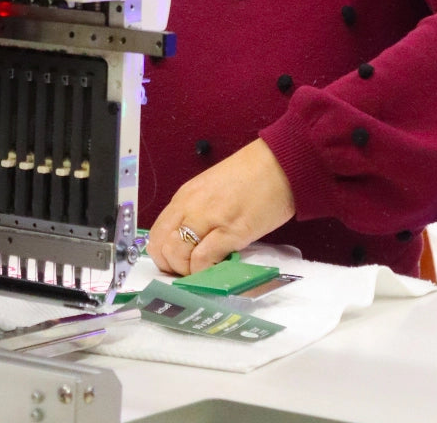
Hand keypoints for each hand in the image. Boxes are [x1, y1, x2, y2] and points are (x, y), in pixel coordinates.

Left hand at [145, 138, 295, 275]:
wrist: (279, 164)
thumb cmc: (250, 176)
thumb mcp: (211, 190)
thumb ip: (197, 212)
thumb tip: (190, 242)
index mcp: (185, 196)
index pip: (156, 233)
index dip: (163, 255)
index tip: (177, 264)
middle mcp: (191, 206)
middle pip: (162, 247)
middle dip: (173, 267)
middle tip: (191, 271)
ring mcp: (209, 218)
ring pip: (177, 255)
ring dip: (188, 271)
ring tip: (207, 270)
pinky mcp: (231, 231)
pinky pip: (203, 259)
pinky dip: (205, 272)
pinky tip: (219, 267)